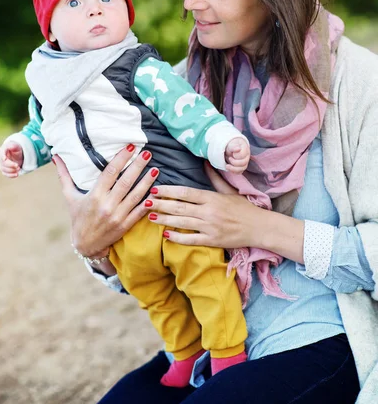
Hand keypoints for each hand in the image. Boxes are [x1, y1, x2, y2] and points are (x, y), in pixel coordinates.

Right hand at [0, 140, 23, 177]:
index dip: (2, 156)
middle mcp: (0, 158)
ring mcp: (2, 164)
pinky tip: (16, 174)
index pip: (1, 153)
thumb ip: (13, 146)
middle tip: (18, 166)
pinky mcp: (4, 170)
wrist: (16, 153)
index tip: (5, 159)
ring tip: (19, 168)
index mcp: (2, 151)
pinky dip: (10, 175)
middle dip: (11, 165)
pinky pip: (5, 174)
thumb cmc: (15, 148)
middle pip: (3, 163)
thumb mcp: (15, 146)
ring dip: (11, 170)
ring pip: (4, 169)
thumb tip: (10, 147)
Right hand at [52, 146, 158, 261]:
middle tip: (148, 152)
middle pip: (125, 182)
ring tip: (155, 169)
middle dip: (138, 166)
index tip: (130, 147)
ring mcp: (117, 216)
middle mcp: (106, 205)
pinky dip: (148, 202)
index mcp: (94, 196)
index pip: (110, 173)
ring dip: (147, 182)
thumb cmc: (78, 218)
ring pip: (135, 196)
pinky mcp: (125, 225)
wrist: (85, 245)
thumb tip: (56, 156)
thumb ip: (65, 176)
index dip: (121, 158)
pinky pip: (139, 211)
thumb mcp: (70, 197)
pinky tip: (156, 192)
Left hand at [144, 161, 259, 248]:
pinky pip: (192, 239)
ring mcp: (210, 227)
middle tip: (145, 202)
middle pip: (180, 207)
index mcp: (212, 197)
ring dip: (165, 220)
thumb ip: (215, 178)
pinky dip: (178, 238)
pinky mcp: (213, 241)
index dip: (169, 190)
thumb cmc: (244, 208)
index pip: (186, 192)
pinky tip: (166, 235)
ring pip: (182, 222)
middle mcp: (209, 211)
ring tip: (150, 217)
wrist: (259, 227)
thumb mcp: (229, 190)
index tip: (155, 189)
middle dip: (161, 204)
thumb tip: (205, 162)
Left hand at [224, 136, 249, 172]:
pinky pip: (239, 172)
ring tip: (226, 166)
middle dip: (235, 162)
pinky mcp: (241, 167)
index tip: (232, 154)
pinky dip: (233, 171)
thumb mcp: (231, 145)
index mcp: (245, 149)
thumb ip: (234, 147)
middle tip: (229, 158)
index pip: (243, 155)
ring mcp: (245, 162)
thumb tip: (238, 149)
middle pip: (244, 163)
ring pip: (242, 169)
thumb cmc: (232, 146)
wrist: (231, 148)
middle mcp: (247, 157)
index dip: (237, 155)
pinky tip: (229, 168)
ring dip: (233, 168)